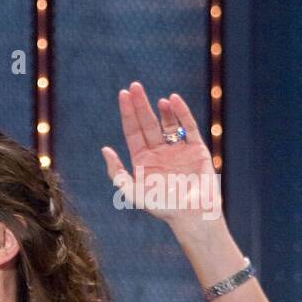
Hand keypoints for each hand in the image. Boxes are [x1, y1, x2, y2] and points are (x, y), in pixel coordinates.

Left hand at [101, 81, 220, 228]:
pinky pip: (189, 127)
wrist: (191, 215)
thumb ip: (117, 172)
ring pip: (169, 123)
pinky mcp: (196, 149)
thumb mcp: (132, 192)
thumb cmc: (161, 207)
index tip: (123, 95)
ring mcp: (178, 149)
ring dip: (162, 110)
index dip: (128, 113)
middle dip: (140, 105)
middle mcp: (159, 152)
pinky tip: (173, 101)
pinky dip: (182, 113)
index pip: (132, 131)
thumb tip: (105, 149)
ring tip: (156, 99)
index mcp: (142, 160)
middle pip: (148, 123)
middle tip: (134, 86)